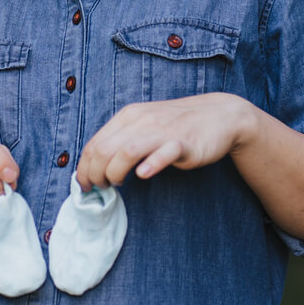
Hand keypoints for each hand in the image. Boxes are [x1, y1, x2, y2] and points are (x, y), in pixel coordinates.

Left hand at [76, 93, 256, 189]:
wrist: (219, 116)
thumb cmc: (178, 125)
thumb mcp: (144, 124)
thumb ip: (123, 139)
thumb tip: (96, 164)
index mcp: (129, 116)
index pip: (95, 143)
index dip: (84, 168)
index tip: (85, 186)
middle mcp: (142, 121)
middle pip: (105, 149)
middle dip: (95, 174)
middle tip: (101, 189)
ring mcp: (163, 131)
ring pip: (127, 151)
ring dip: (114, 172)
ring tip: (117, 184)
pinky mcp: (184, 143)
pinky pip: (164, 153)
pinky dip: (151, 164)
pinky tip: (144, 176)